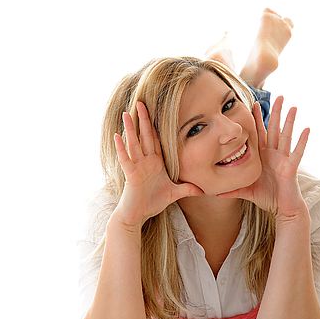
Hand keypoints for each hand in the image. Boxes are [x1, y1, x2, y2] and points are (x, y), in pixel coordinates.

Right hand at [112, 100, 204, 227]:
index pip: (156, 140)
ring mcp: (136, 167)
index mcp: (155, 163)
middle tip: (141, 102)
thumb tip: (201, 190)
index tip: (156, 110)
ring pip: (133, 144)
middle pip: (144, 136)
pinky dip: (121, 148)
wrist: (137, 216)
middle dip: (143, 119)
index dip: (155, 125)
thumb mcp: (173, 194)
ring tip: (127, 113)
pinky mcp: (130, 175)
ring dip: (130, 128)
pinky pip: (125, 159)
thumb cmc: (151, 203)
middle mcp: (145, 161)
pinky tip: (118, 135)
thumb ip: (186, 189)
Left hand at [217, 95, 309, 221]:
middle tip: (279, 96)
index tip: (253, 103)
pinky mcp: (291, 168)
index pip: (260, 134)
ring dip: (290, 121)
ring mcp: (283, 159)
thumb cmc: (267, 197)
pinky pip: (297, 152)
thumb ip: (231, 190)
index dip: (257, 119)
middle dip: (276, 113)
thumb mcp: (246, 191)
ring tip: (293, 107)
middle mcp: (274, 154)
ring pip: (286, 136)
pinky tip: (307, 129)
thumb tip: (212, 193)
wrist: (282, 209)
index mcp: (263, 156)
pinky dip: (302, 141)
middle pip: (274, 129)